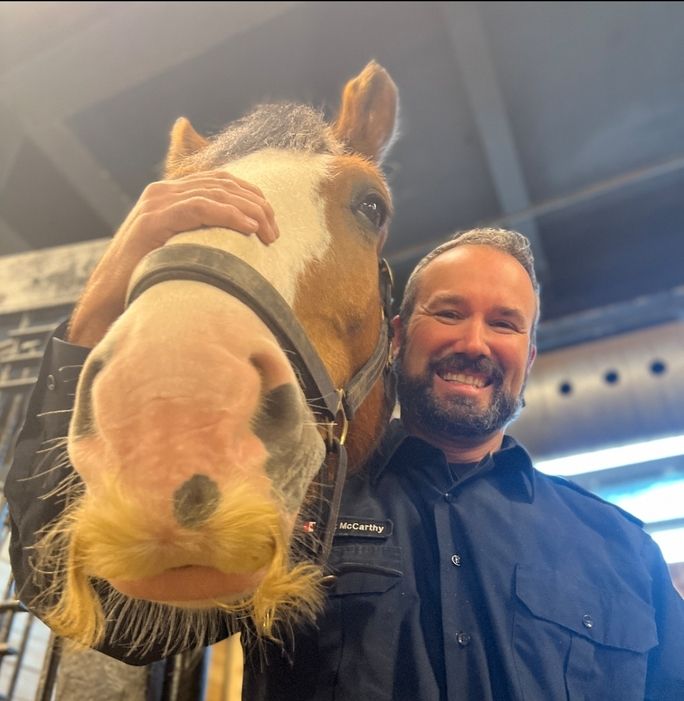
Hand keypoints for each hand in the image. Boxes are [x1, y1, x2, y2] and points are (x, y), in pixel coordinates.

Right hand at [68, 171, 278, 346]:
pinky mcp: (153, 218)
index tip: (272, 221)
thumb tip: (245, 242)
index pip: (222, 182)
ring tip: (268, 233)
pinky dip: (228, 215)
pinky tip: (248, 228)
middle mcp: (164, 192)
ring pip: (215, 193)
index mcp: (173, 195)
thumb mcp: (183, 249)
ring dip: (249, 212)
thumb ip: (205, 236)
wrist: (111, 296)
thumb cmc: (150, 277)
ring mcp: (157, 202)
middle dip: (256, 206)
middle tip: (274, 233)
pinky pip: (199, 207)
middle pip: (223, 185)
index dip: (251, 197)